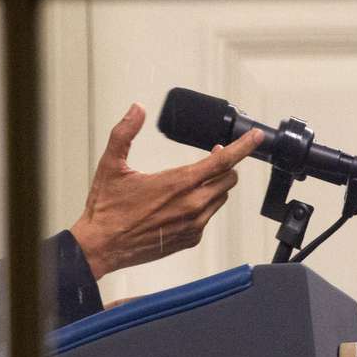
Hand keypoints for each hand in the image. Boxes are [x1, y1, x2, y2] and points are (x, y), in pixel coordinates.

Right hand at [69, 102, 263, 279]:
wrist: (102, 246)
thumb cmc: (107, 209)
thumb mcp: (111, 164)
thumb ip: (125, 132)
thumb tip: (136, 110)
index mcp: (177, 183)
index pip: (223, 160)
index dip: (244, 146)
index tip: (255, 137)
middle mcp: (192, 204)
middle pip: (229, 179)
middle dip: (225, 164)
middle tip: (213, 156)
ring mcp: (194, 224)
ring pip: (221, 198)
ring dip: (214, 185)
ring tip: (195, 180)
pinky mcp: (190, 239)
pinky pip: (208, 217)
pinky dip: (203, 206)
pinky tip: (182, 203)